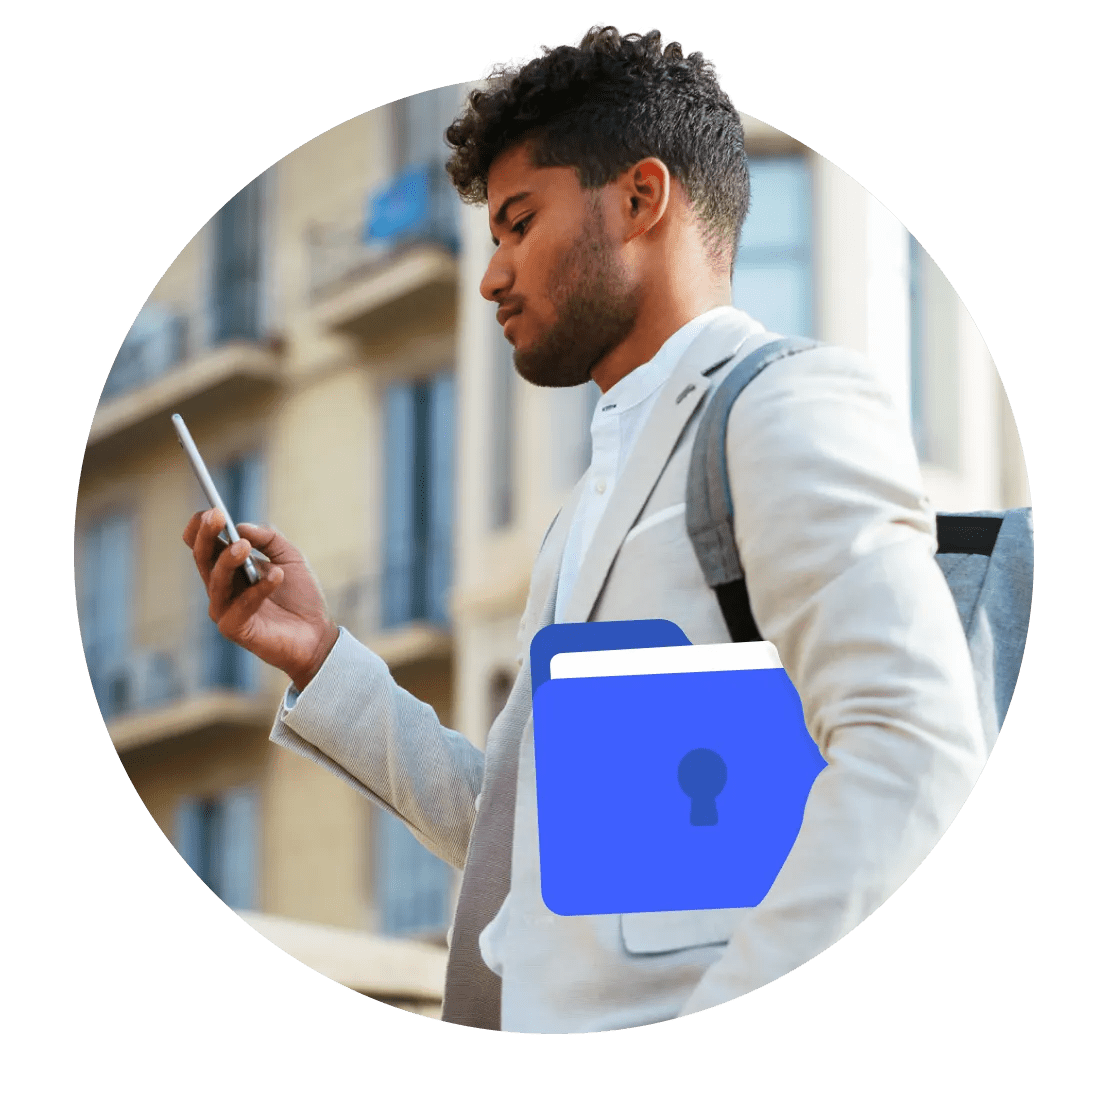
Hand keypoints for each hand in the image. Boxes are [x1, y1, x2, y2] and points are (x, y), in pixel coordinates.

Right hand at [183, 509, 339, 691]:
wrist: (317, 634)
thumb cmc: (301, 596)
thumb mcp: (290, 557)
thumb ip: (269, 538)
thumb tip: (241, 528)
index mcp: (230, 568)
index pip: (204, 545)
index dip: (201, 528)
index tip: (211, 509)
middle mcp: (221, 587)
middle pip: (202, 558)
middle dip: (206, 535)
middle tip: (216, 516)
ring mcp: (225, 608)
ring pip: (216, 580)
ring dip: (228, 559)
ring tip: (244, 546)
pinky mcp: (234, 628)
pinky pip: (241, 605)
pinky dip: (259, 589)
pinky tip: (277, 575)